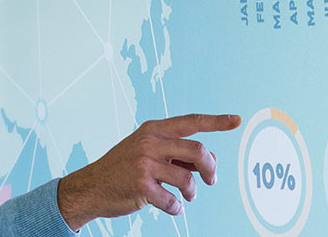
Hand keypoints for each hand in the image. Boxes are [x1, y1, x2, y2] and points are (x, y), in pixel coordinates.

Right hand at [55, 113, 241, 229]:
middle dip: (211, 169)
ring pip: (188, 179)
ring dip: (192, 192)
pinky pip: (173, 201)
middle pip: (198, 151)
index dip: (217, 121)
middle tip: (211, 180)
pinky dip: (175, 207)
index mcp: (153, 129)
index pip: (191, 121)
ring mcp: (144, 163)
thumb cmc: (122, 169)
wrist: (90, 187)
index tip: (236, 120)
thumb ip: (175, 152)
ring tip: (186, 196)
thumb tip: (209, 161)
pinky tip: (170, 206)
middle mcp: (149, 142)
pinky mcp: (142, 185)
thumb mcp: (145, 151)